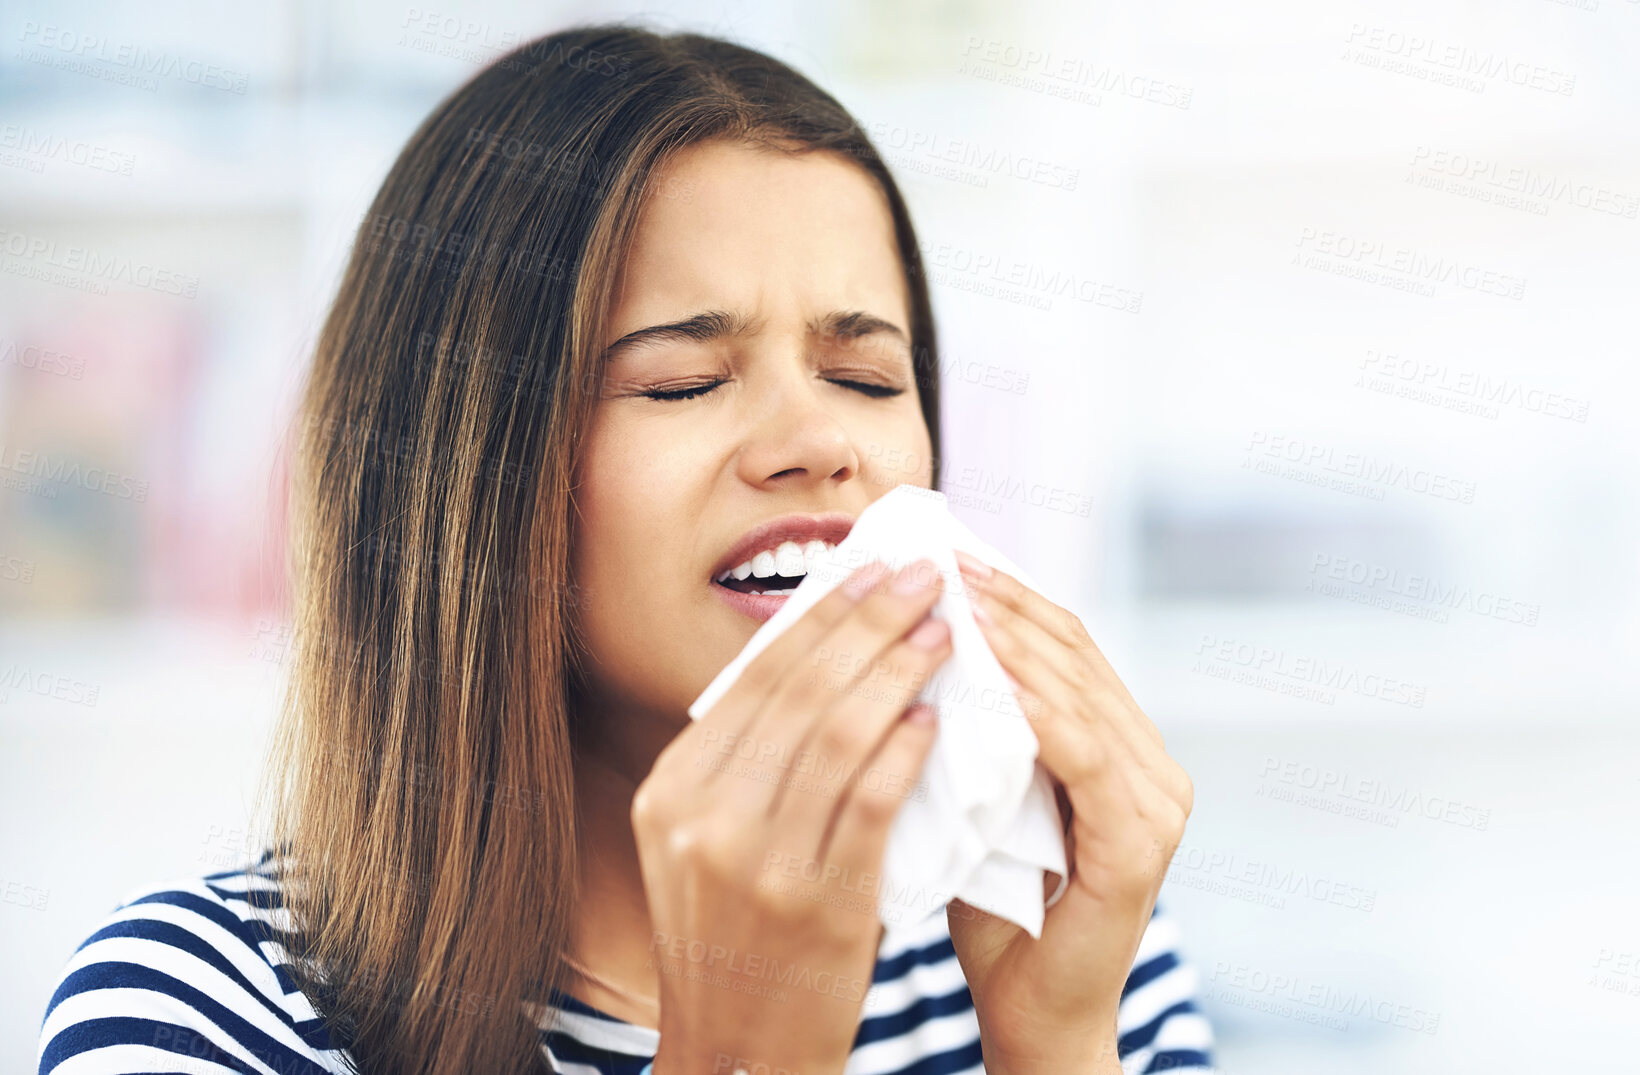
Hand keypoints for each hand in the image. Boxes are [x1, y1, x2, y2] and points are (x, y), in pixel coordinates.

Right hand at [628, 558, 954, 1074]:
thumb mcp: (707, 847)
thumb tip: (819, 658)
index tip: (871, 568)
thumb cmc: (740, 941)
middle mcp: (704, 820)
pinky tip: (938, 718)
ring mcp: (759, 864)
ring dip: (900, 671)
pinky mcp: (820, 905)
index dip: (821, 615)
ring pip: (839, 735)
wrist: (740, 1057)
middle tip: (925, 577)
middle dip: (870, 621)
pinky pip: (871, 803)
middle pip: (800, 690)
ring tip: (946, 632)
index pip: (756, 678)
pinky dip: (907, 751)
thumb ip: (745, 764)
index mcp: (674, 794)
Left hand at [946, 549, 1193, 1074]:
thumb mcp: (980, 800)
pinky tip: (991, 676)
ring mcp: (1155, 804)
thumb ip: (973, 734)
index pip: (1068, 649)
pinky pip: (1084, 758)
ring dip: (1016, 643)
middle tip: (946, 561)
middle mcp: (1152, 768)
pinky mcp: (1140, 845)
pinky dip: (1038, 711)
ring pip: (1083, 695)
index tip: (949, 556)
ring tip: (958, 601)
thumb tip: (912, 647)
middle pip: (1079, 657)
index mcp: (1120, 751)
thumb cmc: (995, 914)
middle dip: (1009, 604)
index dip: (1010, 598)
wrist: (1031, 1017)